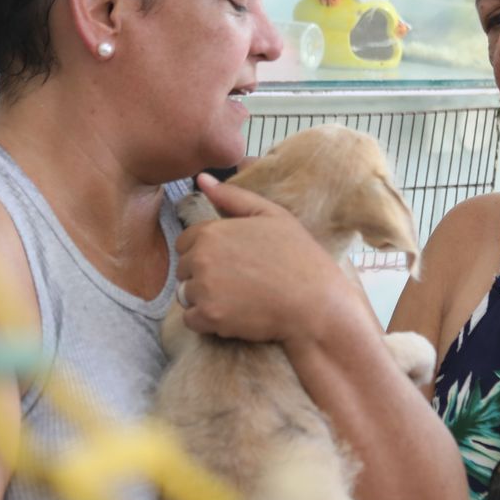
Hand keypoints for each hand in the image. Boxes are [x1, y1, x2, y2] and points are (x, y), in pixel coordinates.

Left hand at [174, 173, 362, 345]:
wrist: (315, 302)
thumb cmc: (298, 256)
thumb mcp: (271, 215)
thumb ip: (232, 197)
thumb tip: (201, 178)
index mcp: (211, 232)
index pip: (185, 243)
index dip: (206, 252)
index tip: (230, 262)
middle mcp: (201, 259)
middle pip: (184, 269)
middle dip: (203, 275)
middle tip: (237, 282)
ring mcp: (203, 289)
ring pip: (186, 295)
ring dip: (204, 299)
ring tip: (237, 299)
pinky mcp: (209, 317)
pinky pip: (192, 320)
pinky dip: (207, 321)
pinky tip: (232, 315)